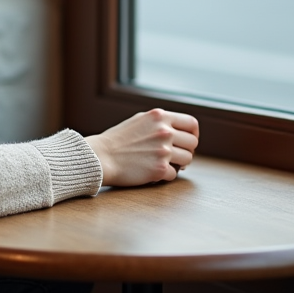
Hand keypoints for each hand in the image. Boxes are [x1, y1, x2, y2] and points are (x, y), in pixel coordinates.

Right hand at [84, 109, 198, 186]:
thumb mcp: (139, 120)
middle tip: (175, 156)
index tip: (188, 142)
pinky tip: (151, 172)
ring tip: (164, 164)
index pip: (192, 123)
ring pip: (187, 159)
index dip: (193, 134)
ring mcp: (163, 150)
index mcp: (160, 116)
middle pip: (192, 143)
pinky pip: (174, 174)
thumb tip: (178, 130)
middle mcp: (164, 131)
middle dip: (186, 150)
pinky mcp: (159, 169)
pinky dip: (164, 176)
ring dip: (178, 164)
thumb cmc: (117, 140)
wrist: (100, 157)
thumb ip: (159, 122)